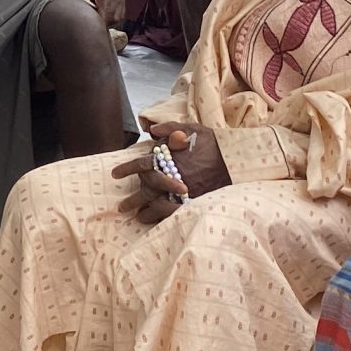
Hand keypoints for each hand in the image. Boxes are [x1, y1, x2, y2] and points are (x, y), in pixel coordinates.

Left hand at [72, 0, 125, 27]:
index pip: (105, 11)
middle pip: (112, 18)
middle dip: (102, 24)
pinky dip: (113, 18)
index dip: (98, 21)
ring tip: (96, 20)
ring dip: (108, 22)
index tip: (89, 24)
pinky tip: (103, 16)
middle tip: (90, 23)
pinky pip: (121, 14)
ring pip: (118, 18)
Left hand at [111, 122, 229, 222]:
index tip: (114, 174)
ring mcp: (182, 192)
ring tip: (137, 217)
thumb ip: (170, 128)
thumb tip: (151, 130)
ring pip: (157, 205)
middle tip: (121, 207)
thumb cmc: (214, 143)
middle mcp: (172, 176)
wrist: (236, 160)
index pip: (141, 164)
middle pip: (146, 190)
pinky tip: (156, 222)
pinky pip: (173, 213)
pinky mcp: (193, 202)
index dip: (126, 169)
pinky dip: (163, 218)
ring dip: (145, 212)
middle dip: (132, 199)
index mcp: (168, 157)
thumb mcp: (192, 129)